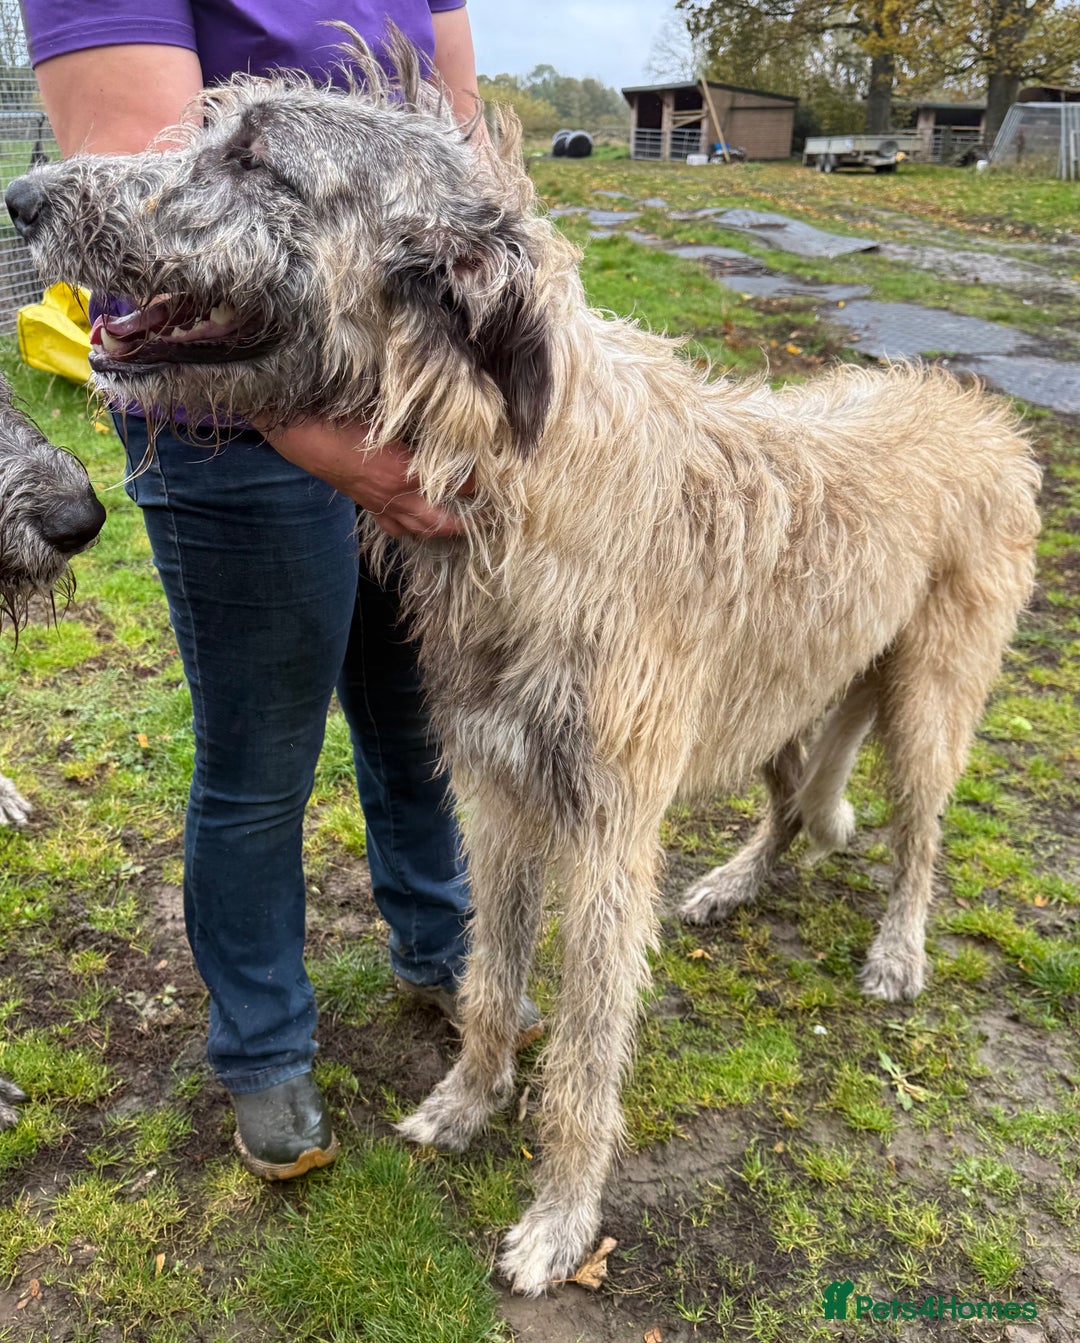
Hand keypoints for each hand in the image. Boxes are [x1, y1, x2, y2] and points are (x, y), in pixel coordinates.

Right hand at [261, 419, 464, 538]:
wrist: (305, 435)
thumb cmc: (344, 420)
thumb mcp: (389, 420)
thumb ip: (421, 430)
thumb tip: (450, 428)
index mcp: (406, 472)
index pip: (455, 483)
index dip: (475, 481)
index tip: (489, 476)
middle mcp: (397, 496)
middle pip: (440, 522)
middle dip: (465, 524)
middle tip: (483, 520)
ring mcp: (381, 505)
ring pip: (417, 530)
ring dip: (438, 530)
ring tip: (455, 526)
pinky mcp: (367, 506)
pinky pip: (392, 527)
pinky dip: (407, 528)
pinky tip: (414, 522)